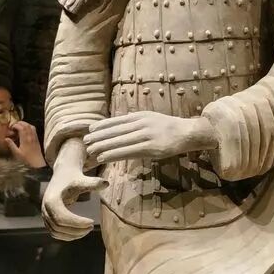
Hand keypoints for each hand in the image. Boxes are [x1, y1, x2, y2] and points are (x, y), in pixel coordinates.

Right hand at [6, 121, 45, 168]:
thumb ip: (11, 145)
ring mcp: (34, 137)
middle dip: (20, 123)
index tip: (11, 127)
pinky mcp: (37, 138)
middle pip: (26, 125)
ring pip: (30, 126)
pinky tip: (25, 129)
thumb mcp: (17, 153)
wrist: (37, 162)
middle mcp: (31, 136)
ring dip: (25, 124)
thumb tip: (6, 138)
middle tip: (14, 125)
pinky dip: (29, 126)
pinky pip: (34, 129)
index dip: (15, 125)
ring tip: (19, 126)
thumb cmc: (26, 159)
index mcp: (25, 139)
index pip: (21, 128)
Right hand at [42, 139, 105, 241]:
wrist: (63, 174)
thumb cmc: (73, 177)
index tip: (91, 222)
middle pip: (59, 226)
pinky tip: (80, 233)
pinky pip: (55, 232)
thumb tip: (106, 183)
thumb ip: (93, 183)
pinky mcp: (48, 218)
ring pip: (56, 232)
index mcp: (52, 200)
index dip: (77, 223)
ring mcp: (45, 215)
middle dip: (76, 230)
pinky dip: (67, 236)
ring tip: (87, 230)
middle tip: (91, 227)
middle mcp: (45, 208)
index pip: (62, 217)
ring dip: (72, 235)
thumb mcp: (82, 179)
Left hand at [84, 113, 214, 163]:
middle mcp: (141, 124)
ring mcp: (146, 136)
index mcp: (141, 116)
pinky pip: (128, 152)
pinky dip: (114, 154)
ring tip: (90, 151)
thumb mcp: (152, 118)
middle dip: (98, 137)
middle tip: (84, 142)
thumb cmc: (170, 128)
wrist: (188, 133)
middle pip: (115, 131)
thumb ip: (138, 120)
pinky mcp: (151, 148)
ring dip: (102, 147)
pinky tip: (104, 157)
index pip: (117, 121)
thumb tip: (124, 122)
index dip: (102, 126)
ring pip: (119, 142)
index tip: (90, 130)